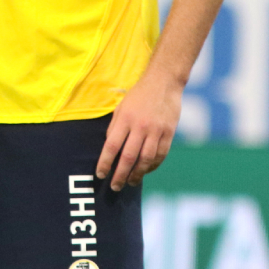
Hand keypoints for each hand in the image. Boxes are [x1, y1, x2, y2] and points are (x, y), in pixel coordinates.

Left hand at [96, 71, 181, 190]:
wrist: (164, 82)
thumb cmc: (138, 95)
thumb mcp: (121, 107)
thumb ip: (115, 128)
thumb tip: (110, 150)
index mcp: (125, 118)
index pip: (112, 146)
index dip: (105, 163)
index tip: (100, 175)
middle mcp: (140, 126)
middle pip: (128, 157)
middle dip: (120, 175)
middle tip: (114, 186)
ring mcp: (156, 130)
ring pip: (145, 160)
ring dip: (137, 175)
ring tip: (130, 182)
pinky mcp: (169, 133)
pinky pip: (160, 155)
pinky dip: (152, 166)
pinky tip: (145, 171)